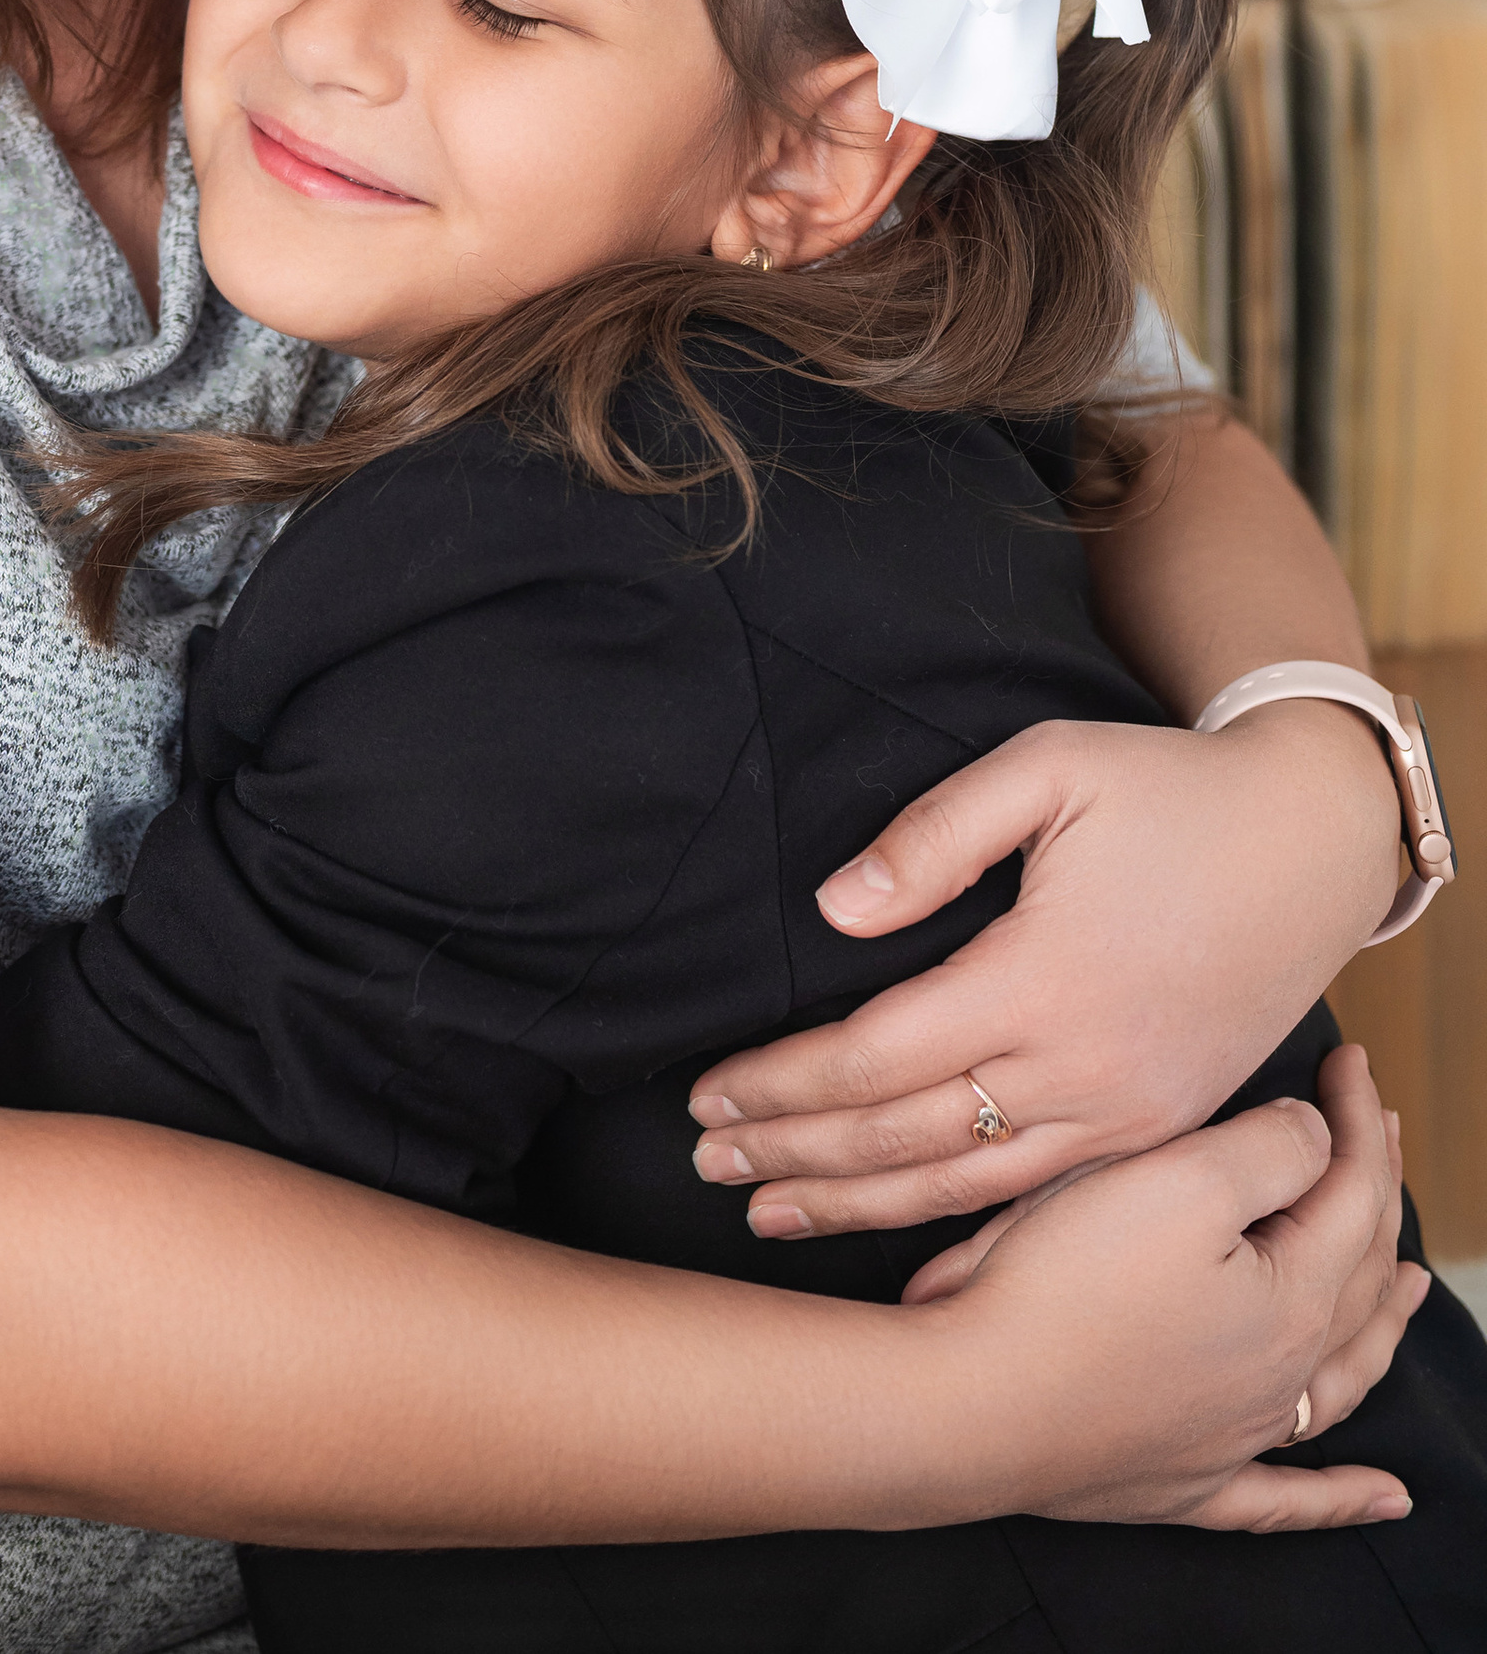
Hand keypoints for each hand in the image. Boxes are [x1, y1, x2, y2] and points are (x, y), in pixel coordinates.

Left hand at [688, 708, 1402, 1235]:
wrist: (1314, 844)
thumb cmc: (1169, 792)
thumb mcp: (1051, 768)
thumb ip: (934, 836)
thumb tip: (835, 910)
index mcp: (1042, 979)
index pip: (876, 1057)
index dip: (783, 1083)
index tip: (708, 1092)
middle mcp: (1084, 1068)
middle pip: (906, 1137)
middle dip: (795, 1154)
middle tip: (704, 1162)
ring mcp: (1127, 1113)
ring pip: (967, 1186)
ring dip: (858, 1206)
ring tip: (767, 1211)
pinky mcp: (1157, 1131)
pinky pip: (1039, 1200)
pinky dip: (956, 1230)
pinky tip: (901, 1248)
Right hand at [901, 1044, 1421, 1531]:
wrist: (977, 1402)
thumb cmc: (1067, 1285)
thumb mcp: (1176, 1179)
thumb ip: (1267, 1150)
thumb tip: (1313, 1138)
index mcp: (1290, 1297)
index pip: (1350, 1191)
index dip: (1355, 1118)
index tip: (1349, 1059)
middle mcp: (1281, 1375)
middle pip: (1356, 1273)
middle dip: (1373, 1191)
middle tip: (1374, 1128)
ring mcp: (1236, 1436)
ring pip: (1340, 1379)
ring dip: (1383, 1325)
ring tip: (1414, 1287)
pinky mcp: (1184, 1483)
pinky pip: (1287, 1499)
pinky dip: (1343, 1500)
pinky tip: (1386, 1499)